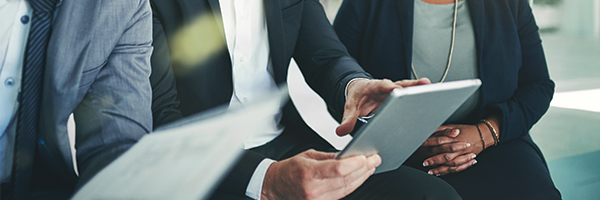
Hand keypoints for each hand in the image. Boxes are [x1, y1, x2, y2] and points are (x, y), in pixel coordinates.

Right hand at [261, 149, 381, 199]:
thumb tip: (349, 154)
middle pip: (346, 179)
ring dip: (362, 178)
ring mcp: (317, 199)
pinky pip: (341, 194)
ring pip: (347, 188)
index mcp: (309, 172)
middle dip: (364, 169)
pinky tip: (359, 177)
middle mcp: (314, 188)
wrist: (274, 187)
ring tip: (371, 167)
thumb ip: (329, 156)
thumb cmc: (289, 170)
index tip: (367, 157)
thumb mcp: (308, 156)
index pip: (339, 169)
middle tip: (375, 159)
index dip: (356, 163)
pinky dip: (353, 185)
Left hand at [336, 78, 430, 135]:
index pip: (380, 85)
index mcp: (372, 87)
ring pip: (408, 88)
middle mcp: (385, 86)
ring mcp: (394, 90)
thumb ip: (347, 119)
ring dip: (420, 88)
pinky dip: (422, 95)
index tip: (395, 88)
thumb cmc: (357, 96)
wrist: (359, 90)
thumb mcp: (349, 107)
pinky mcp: (400, 95)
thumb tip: (341, 132)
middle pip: (399, 84)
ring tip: (434, 89)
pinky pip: (411, 94)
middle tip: (425, 84)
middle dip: (411, 85)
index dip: (388, 86)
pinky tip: (434, 98)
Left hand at [420, 125, 484, 175]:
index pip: (439, 140)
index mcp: (454, 137)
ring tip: (431, 171)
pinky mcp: (467, 159)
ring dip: (440, 169)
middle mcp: (458, 146)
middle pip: (444, 155)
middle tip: (425, 163)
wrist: (483, 135)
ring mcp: (463, 154)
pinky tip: (441, 173)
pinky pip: (457, 168)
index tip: (421, 146)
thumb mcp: (454, 126)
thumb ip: (442, 129)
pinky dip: (449, 171)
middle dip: (434, 160)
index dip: (430, 144)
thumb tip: (431, 130)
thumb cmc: (467, 130)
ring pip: (450, 164)